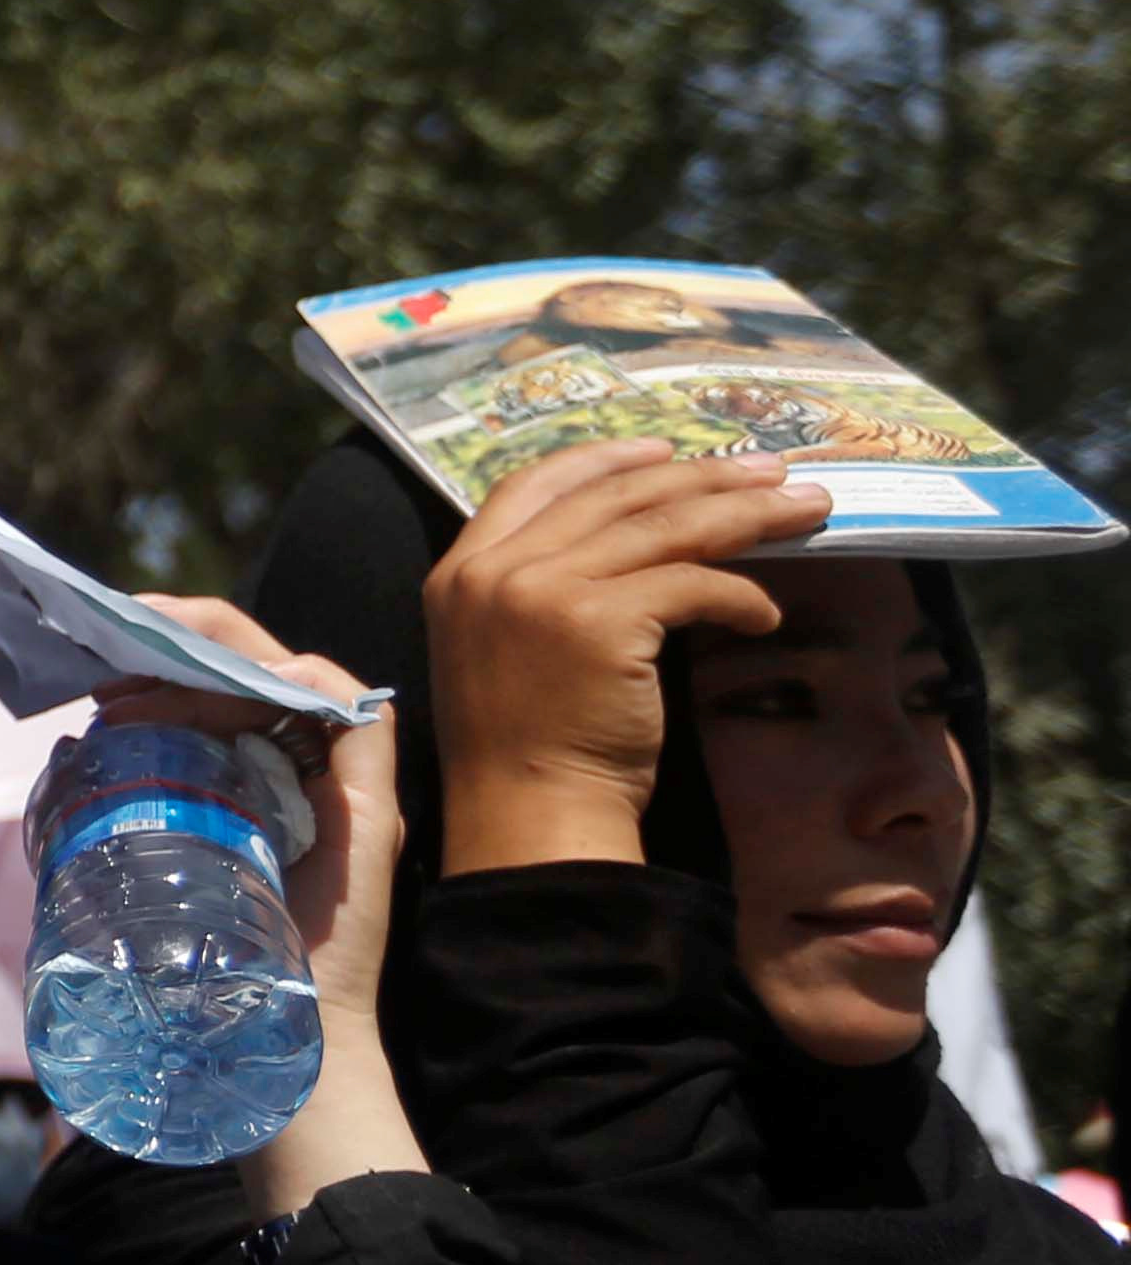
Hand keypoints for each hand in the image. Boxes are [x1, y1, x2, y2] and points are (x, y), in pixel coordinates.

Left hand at [115, 597, 404, 1032]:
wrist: (259, 1033)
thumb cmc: (199, 959)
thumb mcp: (146, 858)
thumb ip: (122, 804)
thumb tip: (70, 745)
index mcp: (246, 771)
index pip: (212, 681)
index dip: (158, 657)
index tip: (95, 666)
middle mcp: (295, 768)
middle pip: (249, 665)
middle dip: (177, 638)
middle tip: (109, 645)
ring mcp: (336, 784)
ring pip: (288, 677)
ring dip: (214, 662)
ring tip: (140, 679)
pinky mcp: (372, 807)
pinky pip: (358, 716)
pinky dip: (306, 685)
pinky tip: (251, 686)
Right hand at [425, 442, 817, 874]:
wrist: (529, 814)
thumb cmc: (525, 746)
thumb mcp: (508, 646)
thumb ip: (541, 587)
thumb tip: (633, 538)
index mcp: (461, 570)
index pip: (532, 483)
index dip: (604, 458)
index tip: (664, 450)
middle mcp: (494, 569)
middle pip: (612, 495)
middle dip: (701, 476)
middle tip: (770, 471)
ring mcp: (542, 590)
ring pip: (662, 526)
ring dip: (745, 513)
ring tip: (804, 509)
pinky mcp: (600, 621)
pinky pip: (692, 585)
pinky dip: (740, 596)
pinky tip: (765, 616)